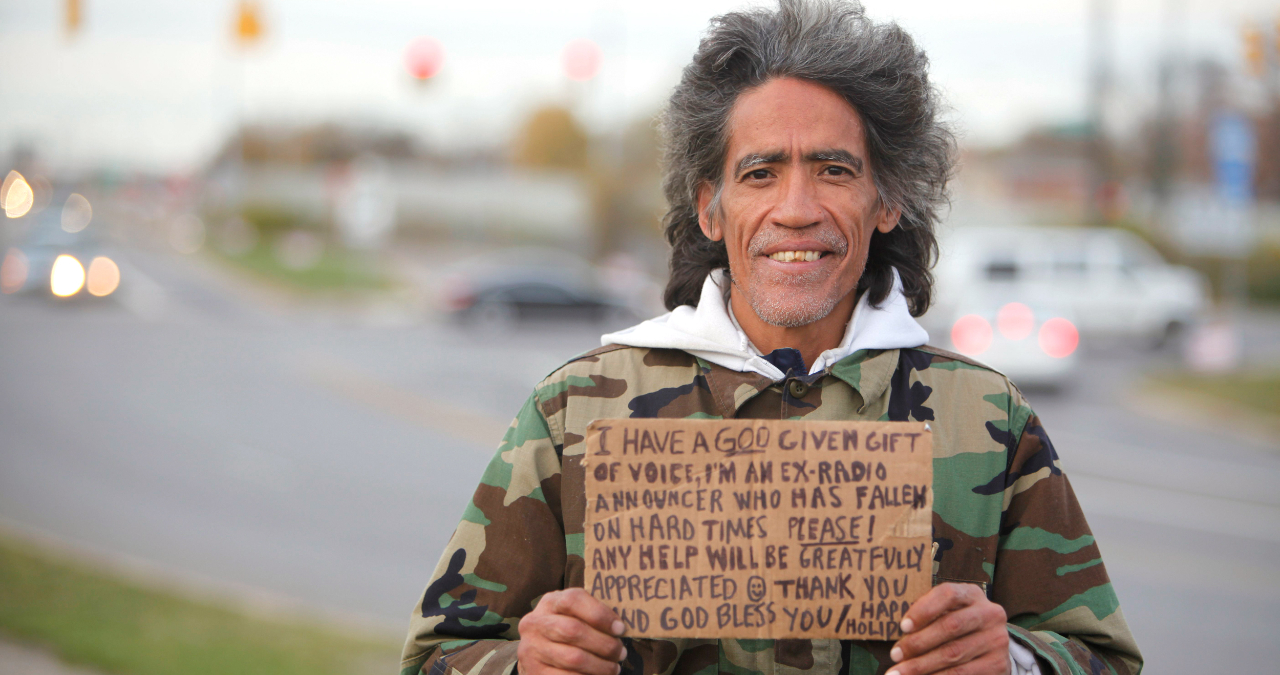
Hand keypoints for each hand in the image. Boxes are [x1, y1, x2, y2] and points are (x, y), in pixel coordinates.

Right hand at [517, 589, 627, 674]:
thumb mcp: (572, 615)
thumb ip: (591, 615)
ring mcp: (532, 648)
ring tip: (614, 668)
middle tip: (621, 653)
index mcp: (550, 602)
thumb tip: (621, 627)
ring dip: (600, 666)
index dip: (600, 614)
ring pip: (573, 658)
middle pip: (574, 630)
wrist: (535, 651)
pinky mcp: (534, 672)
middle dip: (604, 644)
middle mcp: (535, 623)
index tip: (620, 628)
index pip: (574, 599)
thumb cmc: (564, 628)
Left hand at [887, 583, 1009, 674]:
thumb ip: (931, 615)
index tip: (903, 627)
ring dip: (922, 665)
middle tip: (895, 655)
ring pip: (953, 653)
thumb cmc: (959, 627)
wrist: (992, 649)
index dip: (923, 609)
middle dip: (918, 642)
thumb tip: (903, 632)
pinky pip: (962, 674)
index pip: (948, 594)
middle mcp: (989, 614)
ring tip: (900, 672)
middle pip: (950, 626)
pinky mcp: (998, 664)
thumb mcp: (949, 612)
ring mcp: (997, 640)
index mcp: (973, 595)